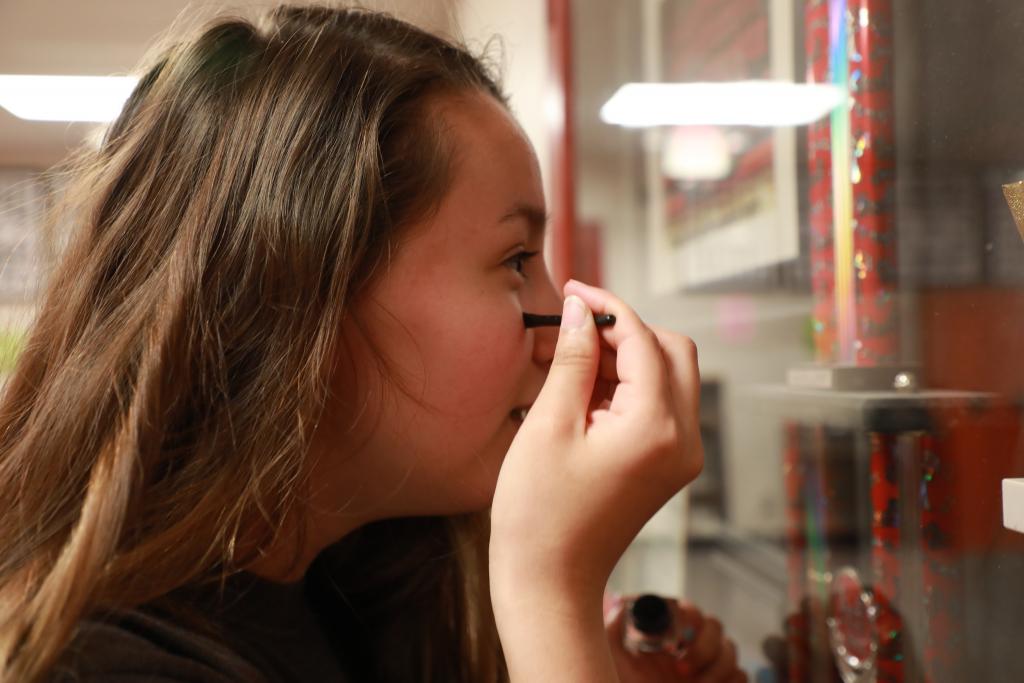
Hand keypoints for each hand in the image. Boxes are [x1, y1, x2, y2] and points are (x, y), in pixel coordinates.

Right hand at [490, 280, 703, 598]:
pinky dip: (630, 384)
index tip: (571, 289)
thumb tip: (580, 309)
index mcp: (657, 426)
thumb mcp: (549, 425)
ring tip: (572, 360)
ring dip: (628, 355)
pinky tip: (586, 391)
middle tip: (574, 324)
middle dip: (625, 328)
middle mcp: (684, 438)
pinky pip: (662, 404)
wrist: (551, 581)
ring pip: (671, 374)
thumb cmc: (540, 512)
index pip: (643, 339)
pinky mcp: (669, 464)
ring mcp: (682, 454)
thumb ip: (571, 359)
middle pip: (672, 350)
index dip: (607, 306)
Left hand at [604, 594, 747, 682]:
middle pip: (715, 626)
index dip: (689, 618)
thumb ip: (614, 630)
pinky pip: (741, 675)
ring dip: (716, 670)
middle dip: (702, 647)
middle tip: (681, 670)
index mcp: (667, 635)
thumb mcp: (615, 661)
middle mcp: (690, 647)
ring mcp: (708, 667)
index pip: (690, 611)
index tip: (675, 640)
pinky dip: (731, 682)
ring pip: (730, 650)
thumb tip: (622, 604)